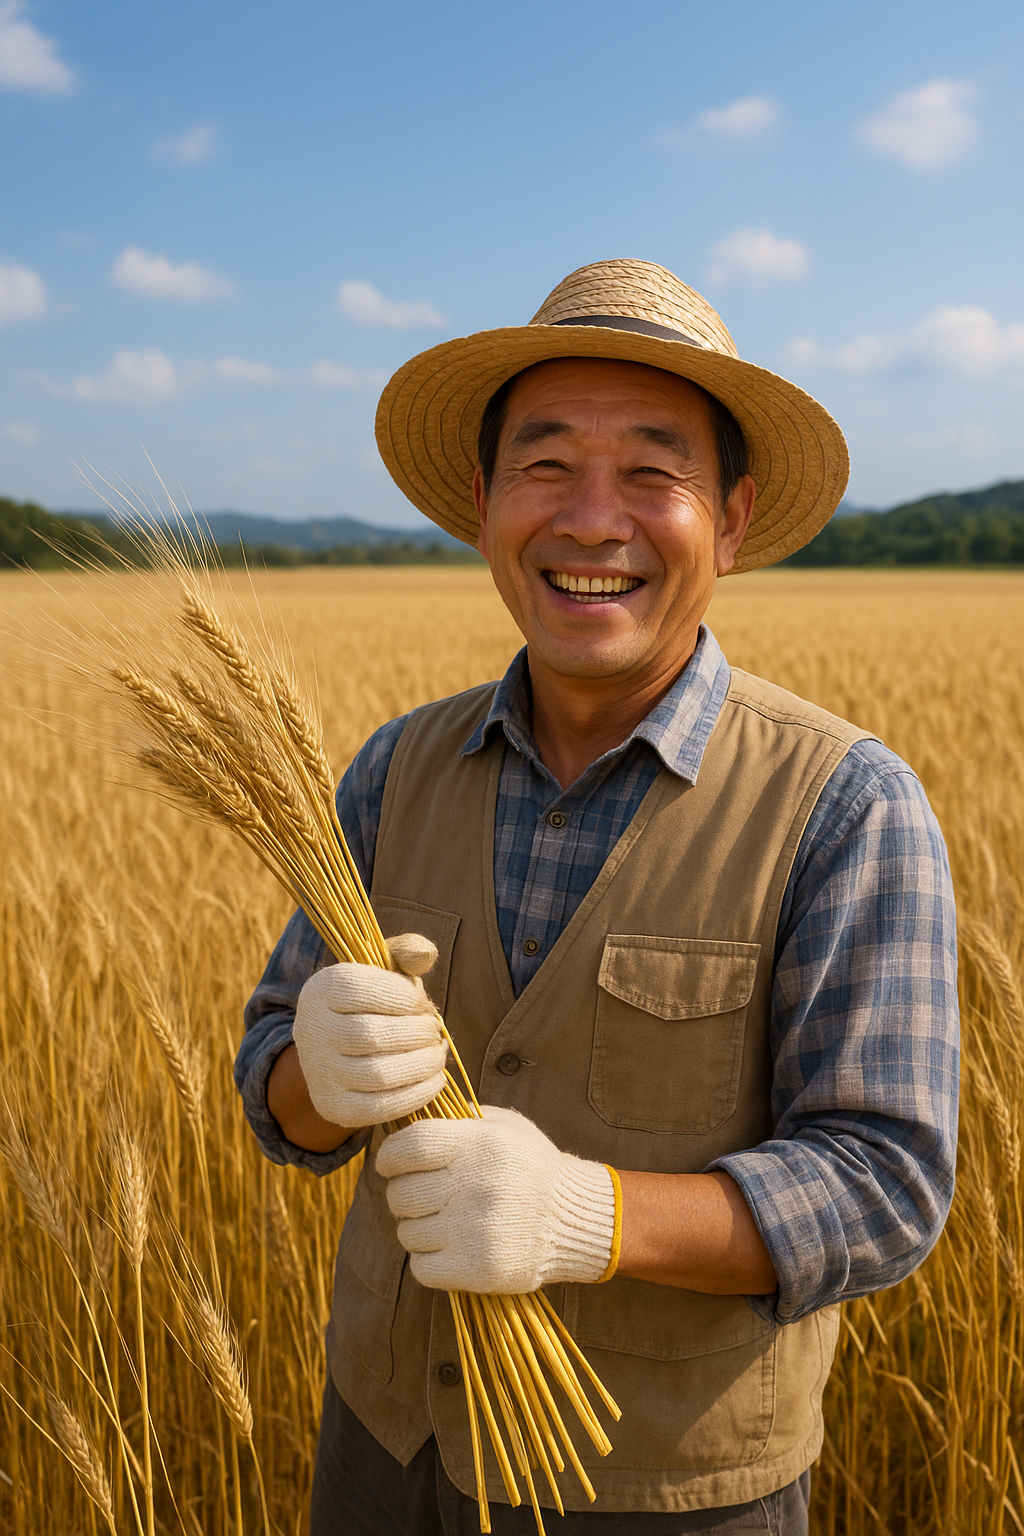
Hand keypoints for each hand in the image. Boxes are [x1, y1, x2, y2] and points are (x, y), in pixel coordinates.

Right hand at [291, 934, 446, 1128]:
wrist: (338, 1050)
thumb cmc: (372, 1002)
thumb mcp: (383, 969)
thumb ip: (405, 953)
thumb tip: (425, 954)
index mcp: (320, 988)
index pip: (361, 989)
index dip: (403, 997)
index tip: (422, 1003)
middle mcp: (310, 1030)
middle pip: (372, 1036)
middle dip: (416, 1033)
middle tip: (435, 1031)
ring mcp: (318, 1072)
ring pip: (378, 1075)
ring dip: (421, 1064)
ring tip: (437, 1054)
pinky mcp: (332, 1106)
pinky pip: (379, 1108)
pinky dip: (416, 1095)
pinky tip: (434, 1079)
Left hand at [375, 1106, 619, 1293]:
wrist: (575, 1219)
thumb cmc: (532, 1167)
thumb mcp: (505, 1126)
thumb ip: (460, 1118)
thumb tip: (410, 1114)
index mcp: (480, 1144)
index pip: (409, 1147)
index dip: (390, 1156)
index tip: (391, 1164)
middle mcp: (475, 1184)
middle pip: (401, 1194)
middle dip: (405, 1196)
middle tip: (424, 1197)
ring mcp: (475, 1230)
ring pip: (408, 1233)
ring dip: (418, 1229)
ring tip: (443, 1223)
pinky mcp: (477, 1269)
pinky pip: (421, 1267)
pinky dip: (428, 1260)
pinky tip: (450, 1249)